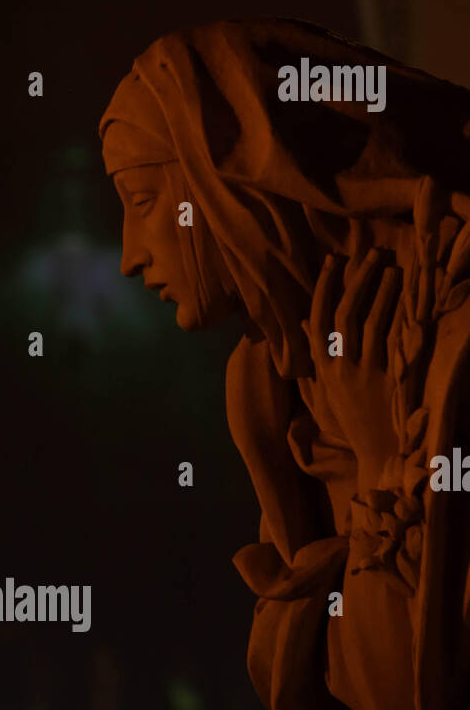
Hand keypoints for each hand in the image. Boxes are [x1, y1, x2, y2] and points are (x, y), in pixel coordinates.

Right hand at [300, 237, 402, 481]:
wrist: (380, 454)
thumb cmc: (356, 420)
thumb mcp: (330, 389)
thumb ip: (319, 356)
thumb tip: (306, 323)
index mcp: (323, 371)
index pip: (317, 321)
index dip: (324, 288)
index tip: (332, 261)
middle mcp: (340, 370)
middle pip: (343, 315)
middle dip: (355, 280)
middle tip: (370, 254)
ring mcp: (364, 374)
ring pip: (368, 321)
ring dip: (379, 290)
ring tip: (390, 267)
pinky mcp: (388, 379)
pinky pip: (391, 338)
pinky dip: (396, 312)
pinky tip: (404, 293)